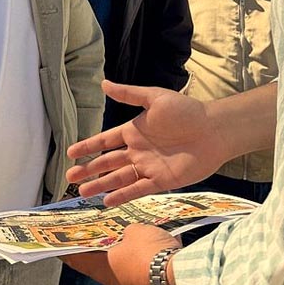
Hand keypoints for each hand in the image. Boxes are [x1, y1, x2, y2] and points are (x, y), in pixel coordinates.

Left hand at [62, 224, 180, 284]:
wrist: (179, 277)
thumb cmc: (150, 254)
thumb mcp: (134, 229)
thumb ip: (126, 230)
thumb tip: (129, 233)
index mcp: (101, 269)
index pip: (74, 258)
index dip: (65, 248)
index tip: (57, 241)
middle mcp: (113, 283)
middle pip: (98, 264)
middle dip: (98, 248)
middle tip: (96, 233)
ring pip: (121, 270)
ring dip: (122, 255)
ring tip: (128, 237)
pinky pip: (140, 274)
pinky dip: (141, 262)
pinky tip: (149, 249)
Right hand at [67, 80, 227, 205]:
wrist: (213, 131)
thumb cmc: (186, 111)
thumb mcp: (154, 98)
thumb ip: (128, 94)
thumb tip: (104, 83)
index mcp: (134, 130)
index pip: (104, 141)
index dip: (87, 147)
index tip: (70, 152)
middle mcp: (138, 150)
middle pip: (108, 162)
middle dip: (88, 170)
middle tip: (70, 177)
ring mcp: (148, 166)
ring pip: (119, 178)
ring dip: (101, 185)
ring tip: (82, 193)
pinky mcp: (161, 180)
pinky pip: (137, 189)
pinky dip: (122, 195)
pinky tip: (107, 201)